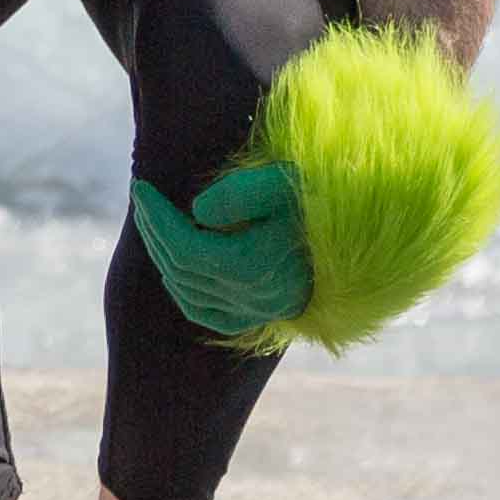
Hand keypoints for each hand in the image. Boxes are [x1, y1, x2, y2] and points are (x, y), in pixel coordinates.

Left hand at [131, 163, 310, 339]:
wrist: (360, 233)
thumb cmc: (317, 201)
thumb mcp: (279, 184)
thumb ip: (237, 194)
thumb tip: (197, 213)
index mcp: (250, 266)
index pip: (182, 244)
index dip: (154, 215)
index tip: (139, 185)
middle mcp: (251, 297)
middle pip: (180, 267)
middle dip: (153, 229)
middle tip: (141, 198)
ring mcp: (257, 311)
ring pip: (188, 291)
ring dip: (163, 256)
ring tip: (152, 223)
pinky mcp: (264, 316)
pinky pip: (209, 315)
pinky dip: (184, 293)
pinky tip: (173, 273)